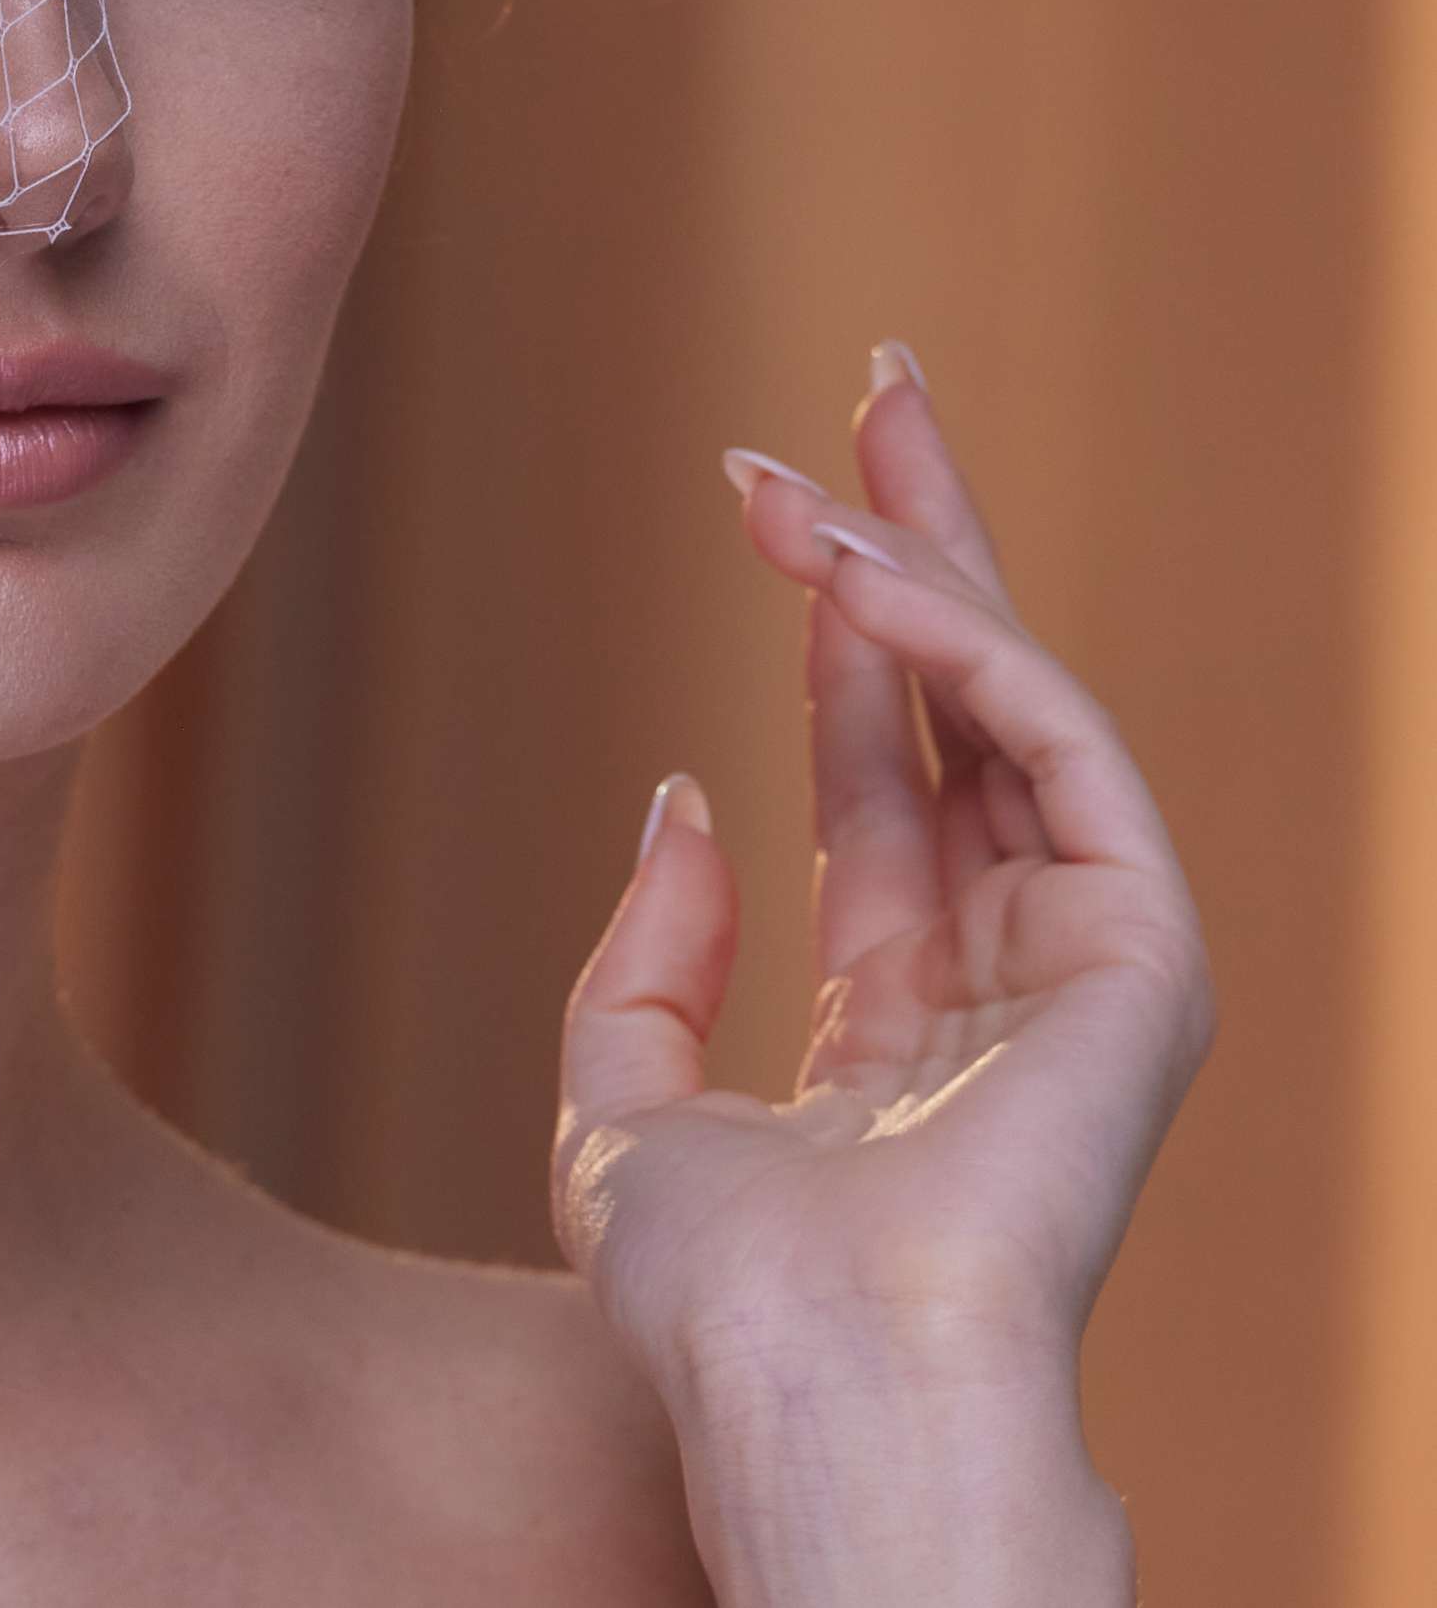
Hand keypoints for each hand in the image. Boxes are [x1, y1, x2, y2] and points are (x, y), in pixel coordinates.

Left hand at [550, 348, 1211, 1605]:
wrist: (810, 1390)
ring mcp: (1083, 965)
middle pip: (969, 699)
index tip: (773, 487)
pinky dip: (965, 649)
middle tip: (876, 378)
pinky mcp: (1144, 962)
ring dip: (917, 562)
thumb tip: (689, 795)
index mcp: (903, 1012)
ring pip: (1013, 704)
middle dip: (923, 536)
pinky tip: (859, 573)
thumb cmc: (721, 1299)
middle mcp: (1006, 971)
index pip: (880, 768)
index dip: (837, 624)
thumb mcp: (623, 1103)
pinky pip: (1058, 755)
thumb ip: (648, 957)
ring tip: (808, 463)